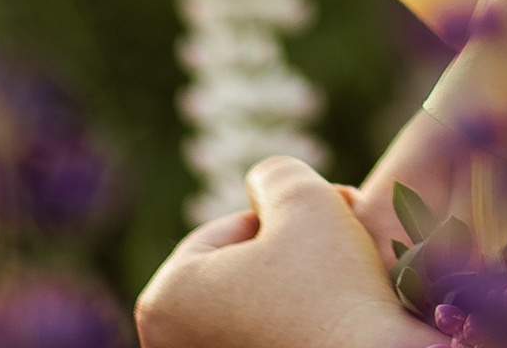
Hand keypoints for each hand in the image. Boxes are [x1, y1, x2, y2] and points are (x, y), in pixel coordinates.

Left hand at [137, 156, 438, 347]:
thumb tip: (260, 188)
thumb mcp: (305, 199)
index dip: (289, 217)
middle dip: (292, 250)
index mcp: (164, 299)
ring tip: (342, 285)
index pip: (232, 229)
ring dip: (296, 286)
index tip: (332, 224)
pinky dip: (295, 327)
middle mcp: (168, 346)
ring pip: (255, 307)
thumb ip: (273, 174)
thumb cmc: (333, 291)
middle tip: (341, 246)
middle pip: (239, 271)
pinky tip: (333, 322)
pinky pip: (266, 340)